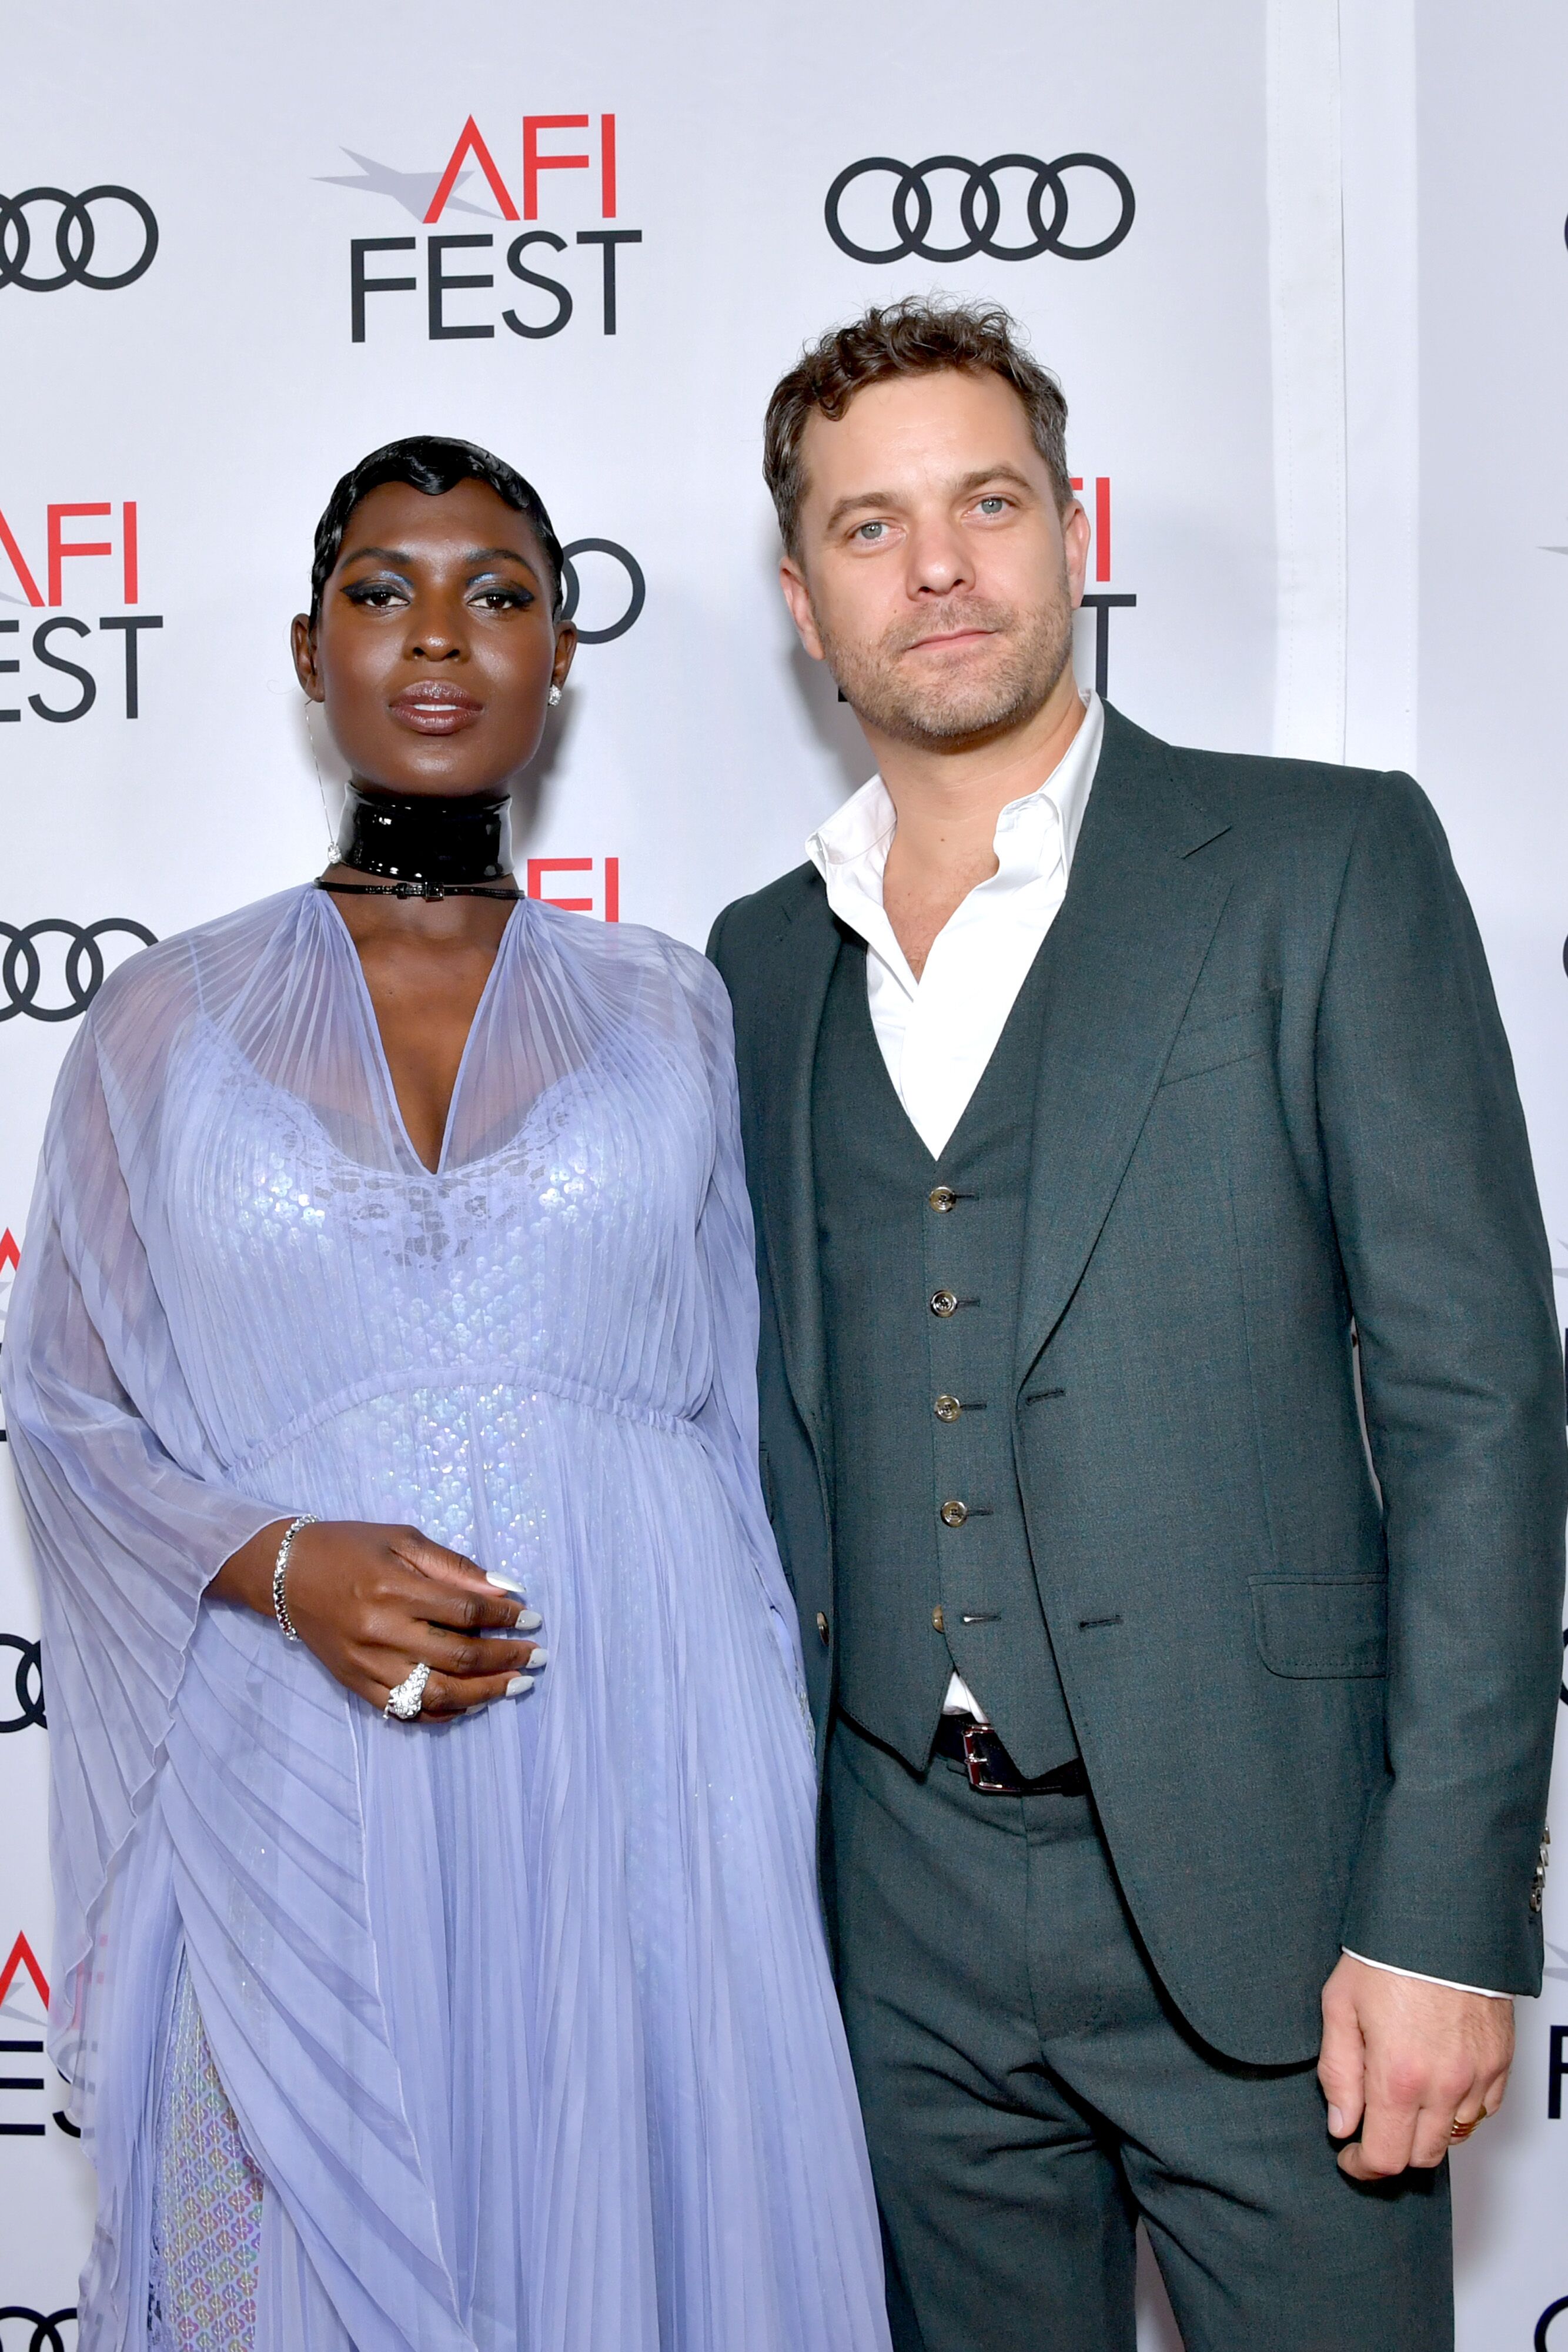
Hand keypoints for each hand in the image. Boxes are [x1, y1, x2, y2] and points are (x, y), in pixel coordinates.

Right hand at [214, 1518, 542, 1717]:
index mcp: (394, 1589)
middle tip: (536, 1657)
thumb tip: (506, 1590)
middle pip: (459, 1658)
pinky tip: (470, 1704)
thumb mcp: (403, 1539)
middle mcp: (381, 1632)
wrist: (286, 1572)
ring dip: (484, 1693)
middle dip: (506, 1659)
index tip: (533, 1619)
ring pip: (437, 1693)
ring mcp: (367, 1664)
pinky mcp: (355, 1685)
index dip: (506, 1619)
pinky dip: (442, 1712)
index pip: (466, 1613)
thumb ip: (455, 1567)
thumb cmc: (350, 1546)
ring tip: (515, 1685)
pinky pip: (405, 1711)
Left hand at [1317, 1953, 1512, 2178]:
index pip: (1386, 2157)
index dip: (1363, 2166)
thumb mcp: (1339, 2007)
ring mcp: (1477, 2076)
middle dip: (1393, 2151)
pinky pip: (1483, 2110)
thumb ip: (1338, 2073)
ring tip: (1403, 2099)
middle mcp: (1444, 2085)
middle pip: (1422, 2156)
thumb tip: (1341, 2125)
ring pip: (1454, 2136)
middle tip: (1372, 2130)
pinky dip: (1459, 2109)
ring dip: (1426, 2130)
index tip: (1349, 2156)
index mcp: (1398, 2076)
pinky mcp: (1500, 2063)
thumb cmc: (1384, 1955)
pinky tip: (1437, 2085)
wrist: (1439, 1919)